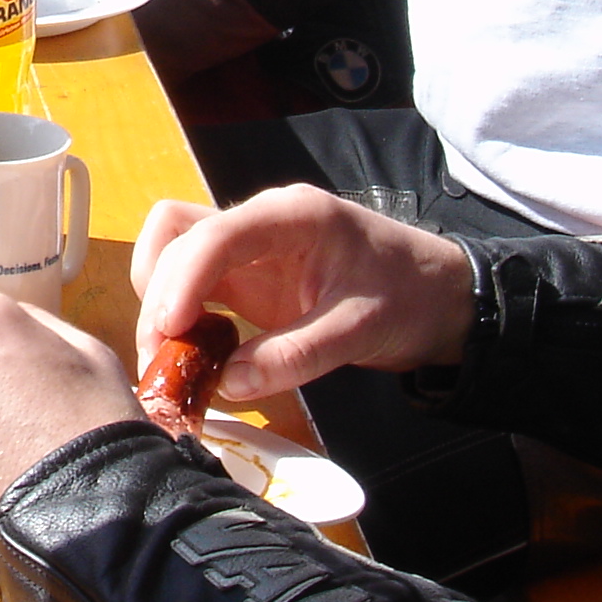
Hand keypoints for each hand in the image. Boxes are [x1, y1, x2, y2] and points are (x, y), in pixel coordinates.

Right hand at [131, 185, 474, 403]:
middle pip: (179, 237)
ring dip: (159, 302)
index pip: (215, 234)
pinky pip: (195, 284)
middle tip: (160, 360)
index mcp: (291, 216)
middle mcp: (259, 222)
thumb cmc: (409, 300)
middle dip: (159, 296)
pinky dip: (179, 316)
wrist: (442, 299)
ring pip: (175, 252)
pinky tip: (189, 355)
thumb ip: (295, 355)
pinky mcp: (247, 277)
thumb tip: (227, 385)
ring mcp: (250, 248)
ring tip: (166, 360)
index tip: (169, 330)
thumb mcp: (360, 330)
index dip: (181, 279)